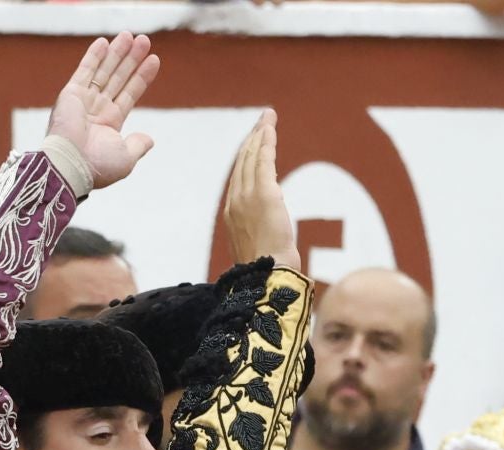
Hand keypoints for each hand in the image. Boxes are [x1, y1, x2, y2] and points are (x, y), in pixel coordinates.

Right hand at [45, 34, 160, 189]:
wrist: (73, 165)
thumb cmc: (99, 167)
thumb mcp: (126, 158)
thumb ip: (137, 145)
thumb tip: (149, 139)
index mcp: (110, 123)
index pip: (130, 94)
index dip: (142, 77)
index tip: (154, 60)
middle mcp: (97, 109)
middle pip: (119, 78)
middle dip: (132, 59)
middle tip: (145, 40)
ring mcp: (84, 100)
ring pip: (105, 71)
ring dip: (118, 53)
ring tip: (131, 36)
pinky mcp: (71, 94)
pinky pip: (85, 71)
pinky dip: (94, 56)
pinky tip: (105, 43)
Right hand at [223, 111, 299, 270]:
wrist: (267, 276)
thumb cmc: (267, 271)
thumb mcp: (258, 250)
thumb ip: (260, 236)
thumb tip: (272, 241)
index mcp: (232, 214)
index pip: (239, 179)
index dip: (246, 159)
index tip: (254, 145)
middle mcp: (234, 201)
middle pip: (242, 163)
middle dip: (252, 140)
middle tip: (262, 122)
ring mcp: (246, 196)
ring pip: (251, 157)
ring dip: (259, 135)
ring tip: (267, 118)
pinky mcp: (263, 193)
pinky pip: (263, 160)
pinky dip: (266, 142)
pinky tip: (269, 128)